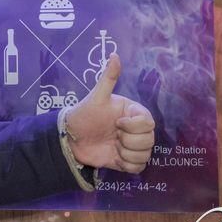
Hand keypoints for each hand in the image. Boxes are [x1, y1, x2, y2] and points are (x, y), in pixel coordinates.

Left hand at [64, 54, 154, 173]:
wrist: (71, 138)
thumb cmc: (84, 115)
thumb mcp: (96, 97)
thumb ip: (108, 78)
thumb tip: (114, 54)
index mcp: (133, 112)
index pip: (148, 122)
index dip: (133, 126)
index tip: (117, 124)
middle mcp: (136, 129)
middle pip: (150, 139)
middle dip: (129, 140)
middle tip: (113, 136)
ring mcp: (132, 145)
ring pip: (146, 154)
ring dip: (128, 153)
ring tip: (113, 146)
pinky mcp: (127, 160)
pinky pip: (139, 167)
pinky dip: (127, 165)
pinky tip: (115, 157)